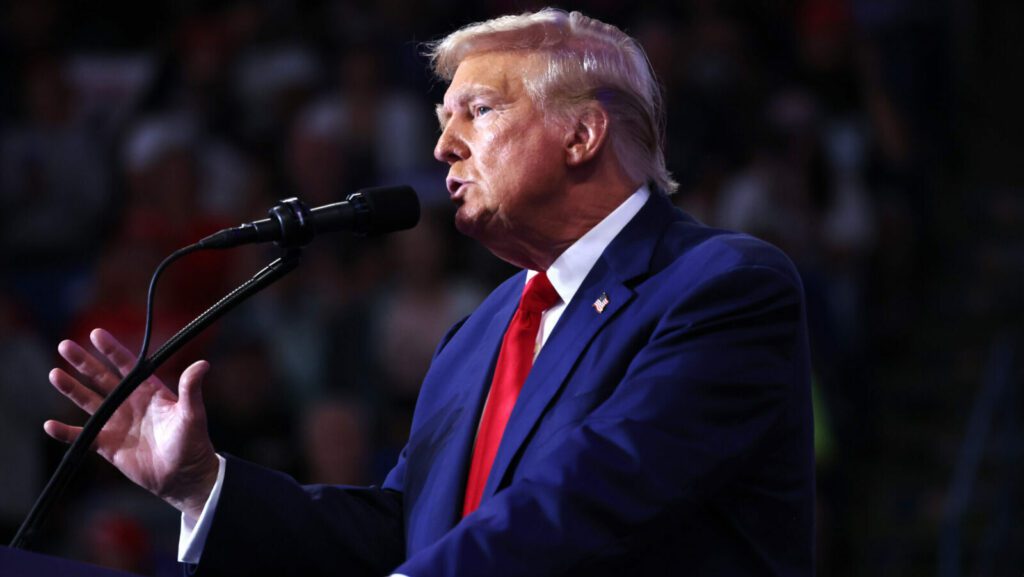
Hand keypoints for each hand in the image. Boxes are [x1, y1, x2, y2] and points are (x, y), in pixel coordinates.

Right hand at [44, 328, 219, 519]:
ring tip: (54, 374)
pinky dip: (66, 433)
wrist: (184, 476)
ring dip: (71, 389)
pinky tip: (49, 426)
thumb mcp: (192, 414)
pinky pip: (82, 437)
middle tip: (65, 346)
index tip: (96, 334)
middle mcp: (129, 403)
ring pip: (88, 402)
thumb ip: (191, 389)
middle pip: (101, 378)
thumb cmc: (192, 443)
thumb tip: (202, 364)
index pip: (127, 366)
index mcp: (149, 391)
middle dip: (84, 362)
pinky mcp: (108, 445)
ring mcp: (117, 423)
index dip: (111, 350)